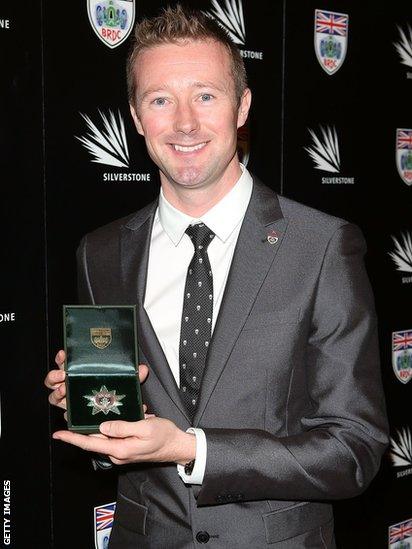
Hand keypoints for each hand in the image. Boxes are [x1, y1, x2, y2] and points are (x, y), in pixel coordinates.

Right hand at [44, 350, 149, 416]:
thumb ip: (132, 376)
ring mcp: (71, 401)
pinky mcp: (74, 415)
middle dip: (54, 375)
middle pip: (53, 380)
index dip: (61, 358)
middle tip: (62, 374)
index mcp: (79, 373)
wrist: (122, 419)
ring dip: (56, 392)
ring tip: (64, 389)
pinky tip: (69, 410)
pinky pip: (65, 414)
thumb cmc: (117, 393)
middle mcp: (71, 386)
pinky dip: (66, 411)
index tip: (64, 354)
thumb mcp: (125, 382)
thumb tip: (141, 369)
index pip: (65, 363)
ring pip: (54, 397)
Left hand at [53, 417, 195, 465]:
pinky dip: (109, 427)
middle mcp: (117, 454)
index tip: (58, 434)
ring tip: (88, 413)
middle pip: (94, 441)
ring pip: (102, 438)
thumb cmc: (163, 436)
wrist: (177, 446)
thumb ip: (123, 427)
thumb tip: (103, 427)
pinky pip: (112, 438)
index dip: (73, 438)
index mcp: (120, 449)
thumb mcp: (144, 427)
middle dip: (81, 430)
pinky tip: (112, 416)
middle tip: (69, 415)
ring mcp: (121, 453)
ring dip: (96, 427)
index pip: (91, 443)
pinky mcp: (126, 449)